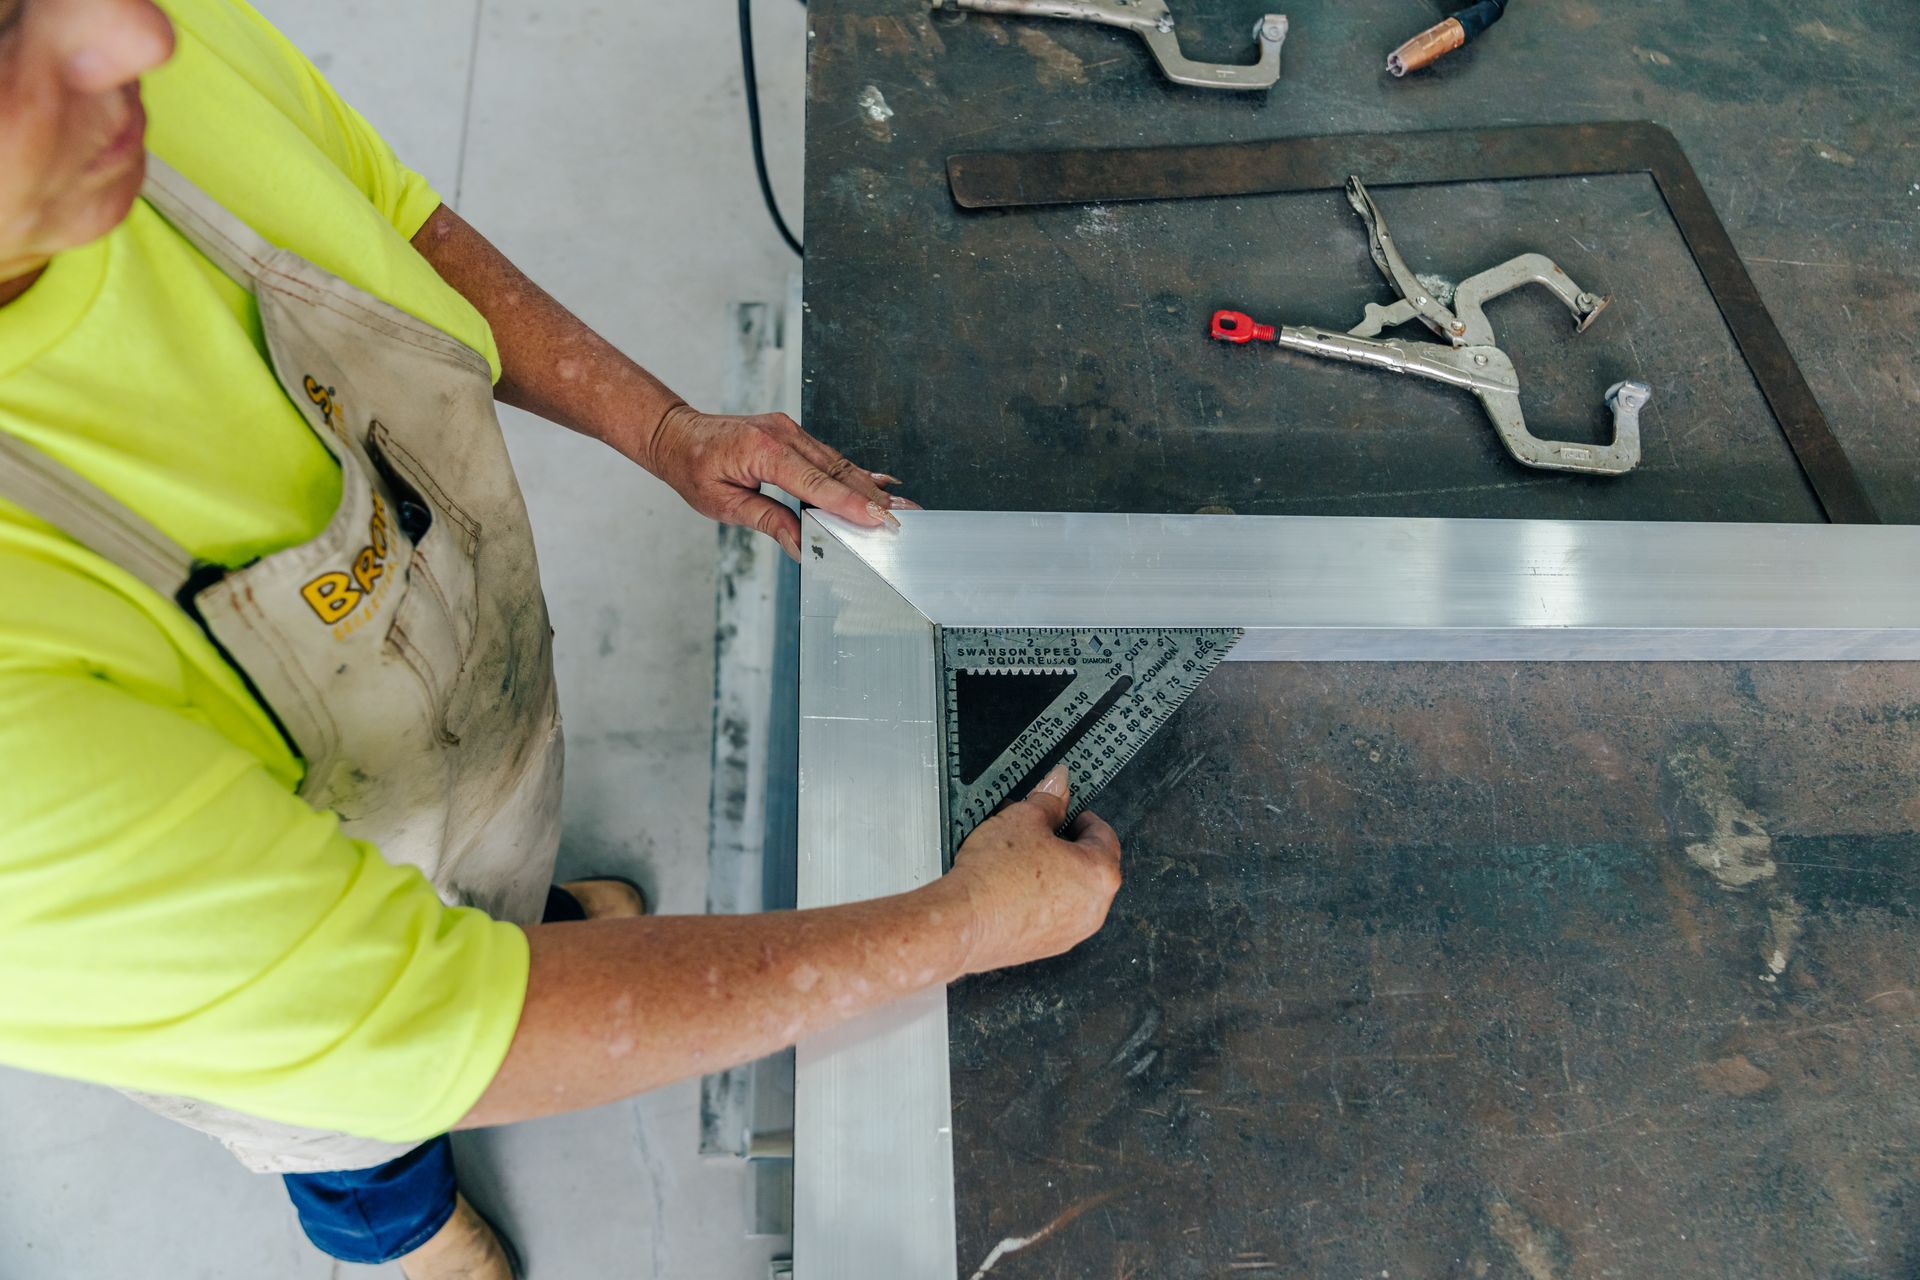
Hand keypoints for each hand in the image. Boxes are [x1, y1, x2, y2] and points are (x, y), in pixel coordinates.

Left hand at [643, 405, 916, 559]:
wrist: (676, 434)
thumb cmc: (692, 467)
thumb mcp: (722, 504)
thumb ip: (768, 520)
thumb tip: (802, 545)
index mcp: (762, 449)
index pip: (816, 482)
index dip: (849, 503)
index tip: (877, 518)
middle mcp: (782, 433)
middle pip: (836, 470)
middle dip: (870, 498)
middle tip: (900, 521)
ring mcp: (789, 430)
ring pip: (838, 463)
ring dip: (868, 488)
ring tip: (898, 509)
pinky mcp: (792, 434)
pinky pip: (829, 457)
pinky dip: (853, 474)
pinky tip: (880, 484)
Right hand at [939, 764, 1122, 974]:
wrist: (963, 922)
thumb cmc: (995, 877)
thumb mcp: (1023, 819)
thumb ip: (1049, 801)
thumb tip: (1058, 784)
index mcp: (1100, 875)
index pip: (1104, 834)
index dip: (1082, 816)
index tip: (1065, 811)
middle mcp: (1094, 908)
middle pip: (1089, 864)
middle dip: (1064, 843)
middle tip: (1038, 829)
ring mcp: (1072, 931)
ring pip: (1070, 890)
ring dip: (1052, 869)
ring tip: (1019, 854)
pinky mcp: (1048, 945)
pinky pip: (1052, 913)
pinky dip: (1039, 896)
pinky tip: (1011, 882)